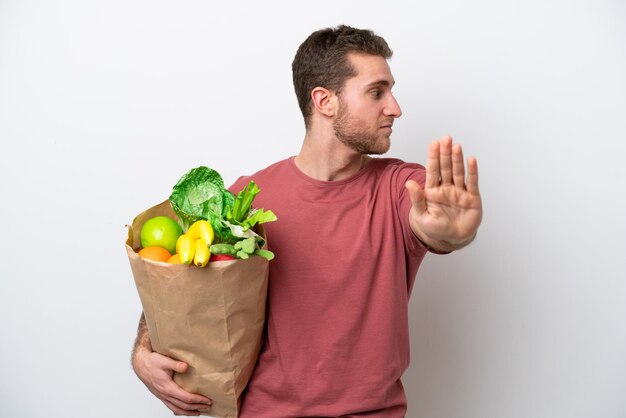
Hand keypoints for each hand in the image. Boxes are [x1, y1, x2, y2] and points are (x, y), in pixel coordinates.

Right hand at [132, 347, 211, 415]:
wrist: (140, 364)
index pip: (185, 398)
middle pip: (183, 406)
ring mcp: (162, 396)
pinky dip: (180, 410)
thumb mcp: (164, 360)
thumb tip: (185, 366)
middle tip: (208, 406)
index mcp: (167, 387)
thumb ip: (175, 364)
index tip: (207, 400)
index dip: (197, 400)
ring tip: (199, 411)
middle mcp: (165, 394)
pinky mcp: (161, 395)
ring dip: (188, 412)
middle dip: (196, 407)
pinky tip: (184, 409)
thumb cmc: (151, 362)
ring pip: (176, 409)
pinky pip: (171, 406)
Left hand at [405, 135, 481, 251]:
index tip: (433, 143)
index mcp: (433, 190)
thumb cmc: (435, 228)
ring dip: (457, 159)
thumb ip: (416, 199)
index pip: (432, 171)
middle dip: (445, 153)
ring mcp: (459, 191)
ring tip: (456, 146)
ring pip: (458, 172)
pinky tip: (471, 160)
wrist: (452, 239)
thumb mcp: (422, 215)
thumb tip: (408, 183)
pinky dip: (472, 171)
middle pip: (445, 168)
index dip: (433, 157)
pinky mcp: (472, 197)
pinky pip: (472, 182)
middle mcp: (446, 188)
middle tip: (446, 139)